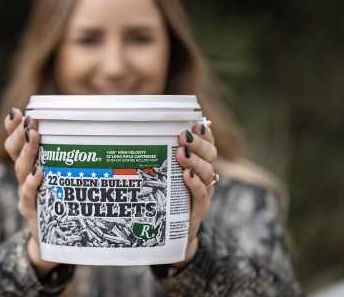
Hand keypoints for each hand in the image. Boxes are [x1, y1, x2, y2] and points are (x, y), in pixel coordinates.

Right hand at [4, 108, 58, 274]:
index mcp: (28, 167)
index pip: (16, 144)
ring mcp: (25, 195)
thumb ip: (65, 159)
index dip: (13, 129)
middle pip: (14, 154)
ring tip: (33, 136)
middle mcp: (23, 179)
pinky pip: (29, 196)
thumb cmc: (59, 203)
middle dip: (18, 135)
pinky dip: (33, 183)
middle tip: (26, 120)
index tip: (16, 112)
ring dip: (27, 152)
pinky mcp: (31, 212)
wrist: (52, 240)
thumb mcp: (60, 178)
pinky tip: (39, 172)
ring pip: (21, 171)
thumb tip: (85, 130)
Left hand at [174, 122, 217, 266]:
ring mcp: (205, 192)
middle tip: (183, 137)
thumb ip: (161, 156)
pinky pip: (202, 194)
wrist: (171, 232)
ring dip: (195, 161)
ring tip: (181, 155)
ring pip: (208, 172)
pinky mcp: (200, 209)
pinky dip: (195, 184)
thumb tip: (147, 133)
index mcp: (200, 163)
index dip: (205, 134)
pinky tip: (186, 176)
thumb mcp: (164, 174)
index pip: (208, 144)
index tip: (195, 124)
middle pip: (211, 155)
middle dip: (198, 144)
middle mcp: (206, 176)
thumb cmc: (166, 198)